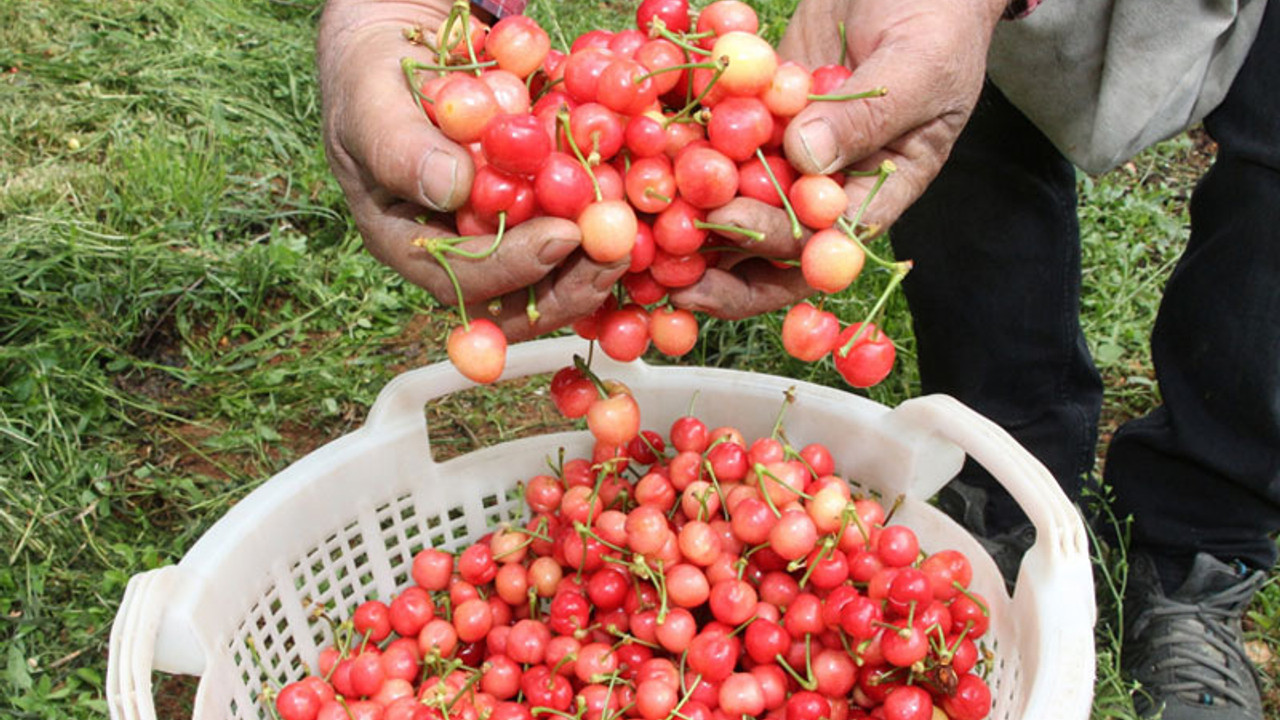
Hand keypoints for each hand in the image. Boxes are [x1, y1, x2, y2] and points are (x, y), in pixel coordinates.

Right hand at [317, 0, 626, 339]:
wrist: (402, 25)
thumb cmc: (369, 63)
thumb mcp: (369, 94)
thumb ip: (398, 144)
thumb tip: (450, 188)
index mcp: (409, 238)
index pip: (460, 279)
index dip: (513, 268)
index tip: (559, 237)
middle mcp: (460, 242)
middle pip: (518, 296)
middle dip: (569, 284)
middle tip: (612, 254)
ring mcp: (503, 220)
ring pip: (557, 268)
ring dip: (597, 257)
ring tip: (630, 227)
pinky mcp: (538, 194)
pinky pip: (577, 220)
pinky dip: (608, 211)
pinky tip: (634, 192)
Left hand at [672, 0, 1005, 319]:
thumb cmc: (939, 19)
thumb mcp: (919, 65)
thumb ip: (868, 115)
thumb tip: (807, 157)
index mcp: (877, 190)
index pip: (824, 241)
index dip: (776, 247)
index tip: (728, 222)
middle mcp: (825, 184)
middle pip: (770, 246)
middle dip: (720, 266)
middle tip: (669, 273)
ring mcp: (784, 152)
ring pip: (734, 201)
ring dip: (687, 222)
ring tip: (640, 234)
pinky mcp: (754, 116)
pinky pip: (714, 140)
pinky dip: (677, 151)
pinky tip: (636, 158)